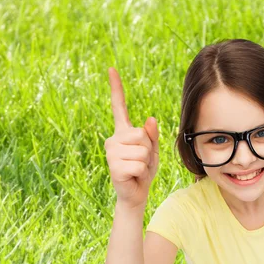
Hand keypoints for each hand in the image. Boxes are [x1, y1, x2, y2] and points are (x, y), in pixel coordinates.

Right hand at [104, 67, 159, 209]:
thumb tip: (150, 119)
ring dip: (146, 163)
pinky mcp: (114, 166)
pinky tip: (133, 176)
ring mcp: (111, 152)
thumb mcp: (153, 151)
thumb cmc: (143, 172)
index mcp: (123, 132)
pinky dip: (142, 172)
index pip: (119, 107)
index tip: (111, 69)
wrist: (135, 194)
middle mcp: (113, 139)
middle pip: (142, 135)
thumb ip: (152, 135)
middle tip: (141, 162)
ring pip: (143, 150)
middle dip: (149, 150)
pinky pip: (140, 164)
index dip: (116, 88)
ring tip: (137, 169)